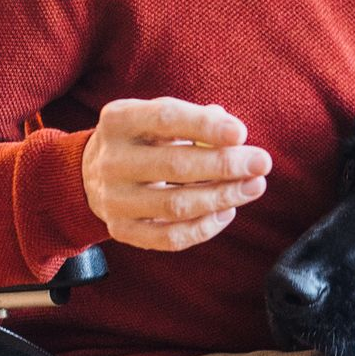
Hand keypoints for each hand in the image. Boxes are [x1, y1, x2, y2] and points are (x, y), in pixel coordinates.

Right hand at [81, 98, 271, 251]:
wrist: (92, 173)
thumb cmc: (144, 139)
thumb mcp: (159, 118)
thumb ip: (197, 120)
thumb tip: (236, 136)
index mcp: (119, 120)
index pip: (165, 118)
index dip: (206, 126)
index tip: (242, 133)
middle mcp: (110, 160)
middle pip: (175, 166)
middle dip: (225, 166)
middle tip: (262, 164)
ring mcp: (113, 199)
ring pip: (176, 205)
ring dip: (222, 197)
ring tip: (254, 187)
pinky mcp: (121, 230)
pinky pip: (170, 237)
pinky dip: (205, 227)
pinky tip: (227, 211)